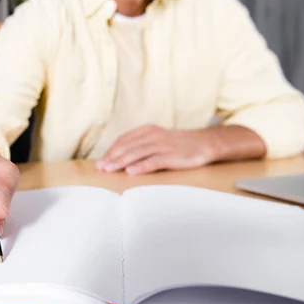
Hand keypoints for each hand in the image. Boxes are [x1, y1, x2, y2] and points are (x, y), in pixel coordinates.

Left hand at [95, 125, 216, 174]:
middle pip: (127, 147)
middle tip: (100, 167)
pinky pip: (153, 161)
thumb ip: (141, 144)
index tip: (101, 160)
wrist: (204, 143)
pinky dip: (141, 166)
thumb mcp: (157, 139)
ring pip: (136, 153)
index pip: (124, 140)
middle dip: (112, 157)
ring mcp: (162, 145)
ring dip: (121, 162)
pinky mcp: (171, 156)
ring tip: (109, 170)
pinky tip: (131, 172)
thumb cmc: (178, 144)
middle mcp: (152, 136)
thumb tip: (121, 156)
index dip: (111, 150)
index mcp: (147, 130)